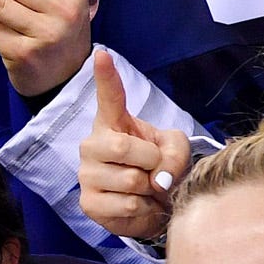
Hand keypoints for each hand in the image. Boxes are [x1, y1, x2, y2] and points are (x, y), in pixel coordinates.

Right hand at [75, 49, 190, 244]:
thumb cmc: (161, 169)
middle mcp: (92, 145)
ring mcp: (86, 175)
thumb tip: (157, 179)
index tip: (102, 54)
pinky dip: (143, 209)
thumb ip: (176, 153)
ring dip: (150, 189)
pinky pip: (126, 205)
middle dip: (152, 162)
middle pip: (122, 147)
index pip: (109, 97)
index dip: (106, 76)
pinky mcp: (88, 203)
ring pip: (129, 180)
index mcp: (113, 124)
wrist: (154, 205)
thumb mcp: (176, 151)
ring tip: (147, 191)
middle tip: (156, 172)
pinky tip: (139, 206)